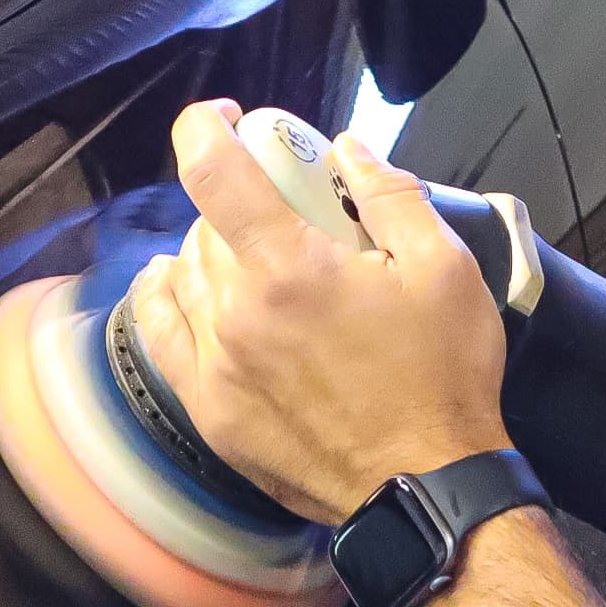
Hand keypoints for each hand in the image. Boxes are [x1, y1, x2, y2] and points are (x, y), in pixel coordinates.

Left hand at [129, 100, 511, 526]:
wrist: (427, 490)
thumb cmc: (442, 380)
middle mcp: (237, 313)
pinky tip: (177, 285)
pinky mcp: (210, 410)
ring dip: (208, 248)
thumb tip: (348, 149)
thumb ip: (392, 196)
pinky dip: (164, 296)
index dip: (205, 128)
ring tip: (249, 252)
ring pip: (181, 275)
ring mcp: (215, 366)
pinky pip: (160, 333)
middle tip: (282, 204)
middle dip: (238, 199)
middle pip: (205, 225)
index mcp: (291, 268)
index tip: (221, 116)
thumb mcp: (445, 269)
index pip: (215, 173)